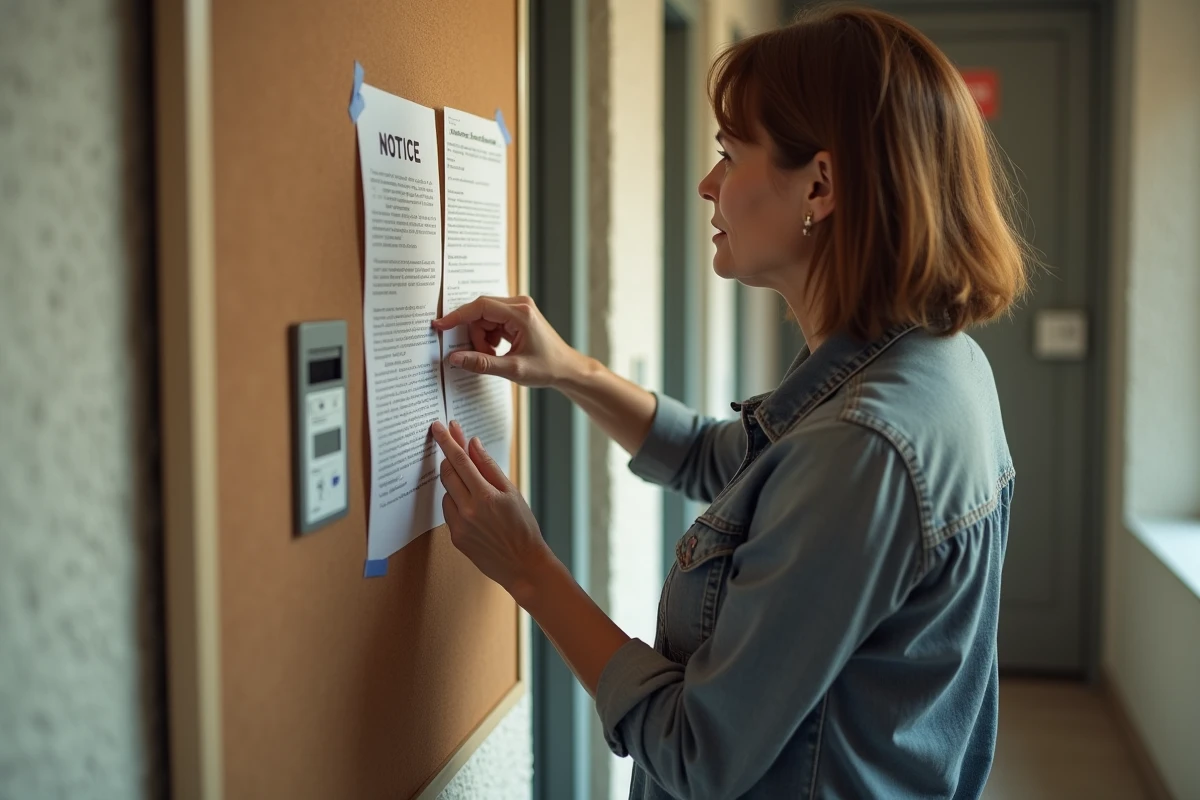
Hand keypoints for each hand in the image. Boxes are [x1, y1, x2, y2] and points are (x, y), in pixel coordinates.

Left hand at [431, 419, 555, 596]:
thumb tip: (473, 444)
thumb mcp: (512, 492)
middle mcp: (468, 511)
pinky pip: (449, 511)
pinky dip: (456, 502)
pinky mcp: (455, 538)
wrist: (523, 565)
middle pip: (447, 473)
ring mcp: (459, 526)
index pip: (460, 461)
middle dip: (447, 456)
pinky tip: (473, 508)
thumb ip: (489, 467)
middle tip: (448, 441)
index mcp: (485, 496)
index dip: (448, 441)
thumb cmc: (523, 528)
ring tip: (474, 488)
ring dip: (454, 482)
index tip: (438, 427)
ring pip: (447, 492)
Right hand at [432, 295, 583, 387]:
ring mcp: (518, 308)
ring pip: (484, 318)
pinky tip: (498, 351)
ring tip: (495, 356)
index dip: (457, 316)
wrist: (568, 369)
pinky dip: (489, 337)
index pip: (480, 307)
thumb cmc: (547, 368)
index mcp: (520, 313)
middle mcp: (519, 304)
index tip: (440, 325)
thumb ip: (482, 363)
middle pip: (480, 312)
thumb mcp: (513, 369)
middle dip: (475, 335)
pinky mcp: (516, 315)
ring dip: (482, 338)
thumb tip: (455, 358)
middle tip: (485, 355)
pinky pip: (491, 322)